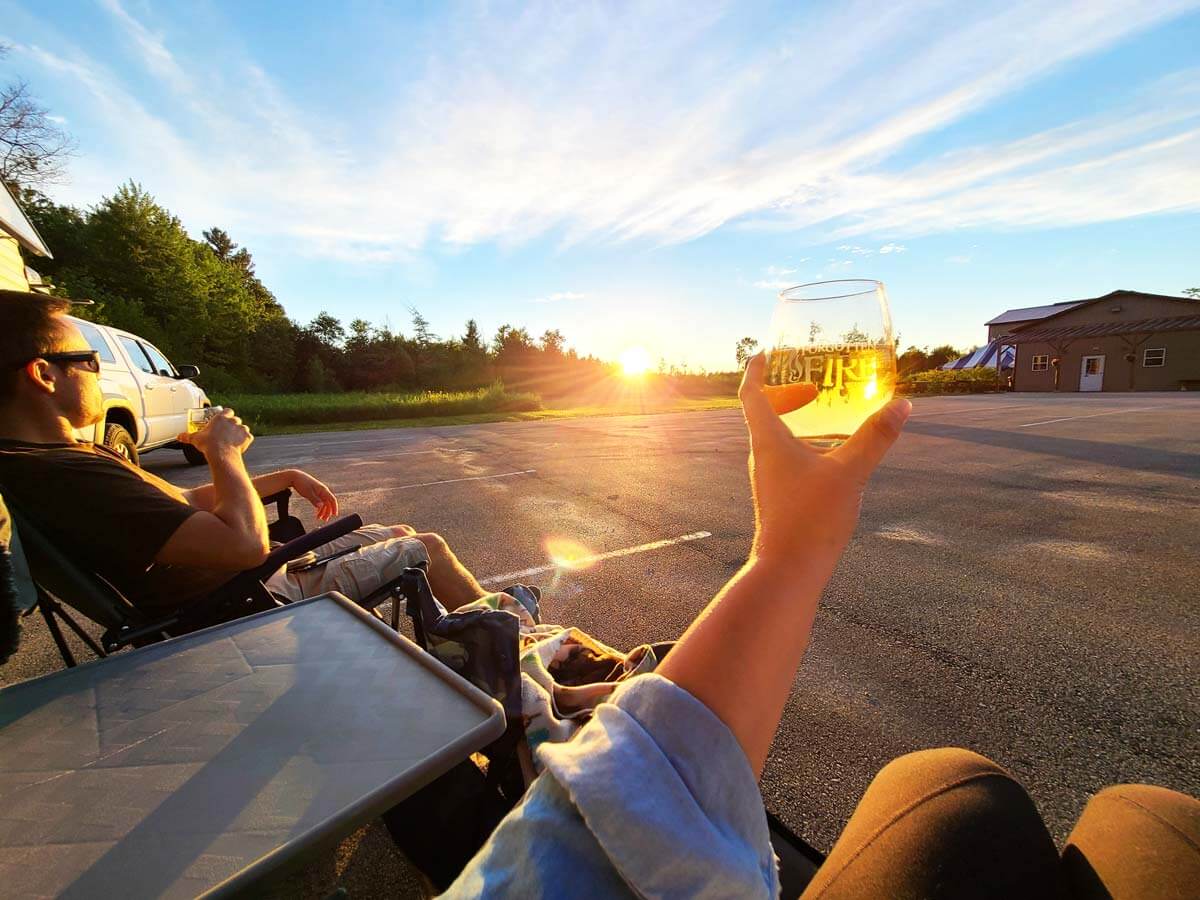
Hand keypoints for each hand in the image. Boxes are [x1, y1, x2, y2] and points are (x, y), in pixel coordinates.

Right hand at [178, 408, 252, 457]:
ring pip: (243, 428)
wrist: (221, 454)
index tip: (223, 419)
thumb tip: (180, 436)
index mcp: (221, 418)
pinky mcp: (248, 437)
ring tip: (232, 440)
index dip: (226, 415)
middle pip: (235, 420)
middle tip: (226, 433)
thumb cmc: (209, 444)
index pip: (227, 411)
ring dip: (239, 432)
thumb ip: (188, 436)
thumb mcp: (196, 439)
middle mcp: (233, 421)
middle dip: (232, 425)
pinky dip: (245, 441)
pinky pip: (248, 437)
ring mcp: (241, 428)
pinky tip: (239, 446)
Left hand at [291, 470, 338, 520]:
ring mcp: (319, 492)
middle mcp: (323, 491)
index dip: (334, 507)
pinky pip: (320, 502)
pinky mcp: (315, 493)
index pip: (332, 499)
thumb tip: (321, 506)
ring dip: (323, 511)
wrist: (295, 477)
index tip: (334, 515)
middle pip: (328, 503)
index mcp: (323, 490)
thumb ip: (315, 500)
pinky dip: (319, 508)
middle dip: (327, 512)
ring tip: (319, 518)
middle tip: (324, 520)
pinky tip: (317, 513)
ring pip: (324, 503)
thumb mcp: (307, 492)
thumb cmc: (302, 483)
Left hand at [739, 353, 909, 569]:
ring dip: (795, 422)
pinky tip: (830, 461)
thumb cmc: (811, 519)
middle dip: (786, 395)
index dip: (756, 369)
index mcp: (768, 441)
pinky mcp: (778, 497)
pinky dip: (802, 446)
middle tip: (814, 391)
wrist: (788, 570)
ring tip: (825, 420)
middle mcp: (762, 456)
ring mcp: (768, 478)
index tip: (765, 351)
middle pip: (762, 414)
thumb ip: (876, 437)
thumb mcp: (850, 472)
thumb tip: (902, 404)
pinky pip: (784, 459)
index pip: (751, 393)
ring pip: (774, 438)